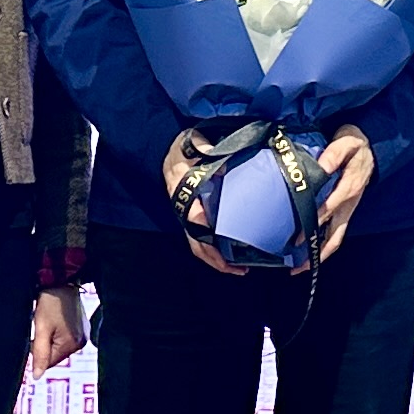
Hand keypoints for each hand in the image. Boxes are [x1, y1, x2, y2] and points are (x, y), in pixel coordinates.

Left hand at [29, 284, 85, 380]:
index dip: (37, 354)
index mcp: (72, 344)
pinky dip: (57, 333)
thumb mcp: (41, 328)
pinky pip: (65, 338)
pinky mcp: (82, 328)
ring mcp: (83, 334)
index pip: (49, 362)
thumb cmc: (50, 303)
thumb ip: (39, 354)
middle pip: (55, 355)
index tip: (32, 338)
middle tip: (40, 327)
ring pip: (59, 347)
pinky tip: (55, 321)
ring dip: (50, 340)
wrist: (61, 281)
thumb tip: (37, 376)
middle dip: (45, 346)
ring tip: (48, 322)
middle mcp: (81, 342)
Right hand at [167, 128, 237, 274]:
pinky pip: (202, 242)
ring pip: (199, 246)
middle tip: (239, 268)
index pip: (192, 214)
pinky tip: (232, 259)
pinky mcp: (195, 220)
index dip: (203, 227)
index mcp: (182, 191)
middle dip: (215, 258)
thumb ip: (203, 147)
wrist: (173, 153)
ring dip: (217, 261)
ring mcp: (188, 217)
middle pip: (196, 241)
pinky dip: (216, 254)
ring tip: (240, 270)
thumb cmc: (184, 148)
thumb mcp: (191, 142)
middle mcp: (184, 209)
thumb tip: (220, 158)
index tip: (218, 239)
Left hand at [309, 125, 375, 262]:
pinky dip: (323, 246)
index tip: (297, 238)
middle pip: (335, 236)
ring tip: (301, 268)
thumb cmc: (355, 144)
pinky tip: (309, 252)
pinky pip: (335, 233)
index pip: (329, 210)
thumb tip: (322, 167)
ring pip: (336, 238)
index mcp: (349, 188)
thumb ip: (334, 153)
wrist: (372, 146)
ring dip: (320, 255)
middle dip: (316, 253)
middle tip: (296, 267)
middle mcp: (349, 204)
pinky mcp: (346, 210)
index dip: (313, 225)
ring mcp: (348, 209)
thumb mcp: (347, 141)